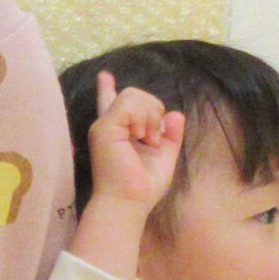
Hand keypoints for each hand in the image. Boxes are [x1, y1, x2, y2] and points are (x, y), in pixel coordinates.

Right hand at [88, 72, 183, 210]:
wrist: (129, 202)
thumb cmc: (143, 187)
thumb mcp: (164, 158)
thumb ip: (170, 136)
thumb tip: (174, 114)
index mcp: (118, 132)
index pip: (111, 104)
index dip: (107, 89)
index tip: (104, 76)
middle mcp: (108, 126)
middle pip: (134, 93)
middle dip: (153, 110)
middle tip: (153, 140)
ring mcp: (104, 125)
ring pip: (132, 94)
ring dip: (149, 115)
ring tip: (146, 140)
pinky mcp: (104, 128)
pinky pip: (129, 103)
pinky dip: (142, 119)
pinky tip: (140, 138)